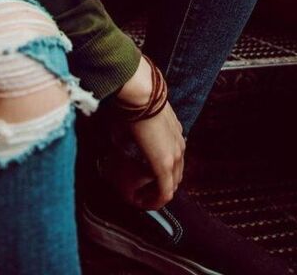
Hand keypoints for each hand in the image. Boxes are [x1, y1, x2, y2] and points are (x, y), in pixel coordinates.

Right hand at [103, 58, 185, 209]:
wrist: (140, 93)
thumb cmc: (133, 100)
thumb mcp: (134, 118)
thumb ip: (131, 132)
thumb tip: (117, 138)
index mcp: (175, 133)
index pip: (174, 161)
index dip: (161, 173)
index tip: (146, 180)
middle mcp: (179, 145)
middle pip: (175, 176)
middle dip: (160, 187)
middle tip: (143, 193)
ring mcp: (175, 155)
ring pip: (171, 185)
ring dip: (157, 195)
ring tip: (142, 199)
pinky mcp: (165, 164)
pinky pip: (165, 192)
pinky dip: (156, 200)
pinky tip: (145, 203)